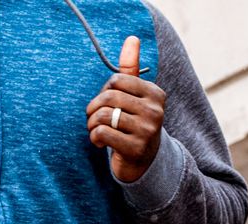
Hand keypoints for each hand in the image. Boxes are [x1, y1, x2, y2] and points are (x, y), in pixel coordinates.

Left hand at [85, 35, 163, 183]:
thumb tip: (132, 38)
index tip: (105, 103)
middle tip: (93, 118)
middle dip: (94, 108)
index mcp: (155, 93)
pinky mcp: (136, 149)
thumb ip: (131, 69)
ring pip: (104, 115)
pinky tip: (99, 142)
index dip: (104, 91)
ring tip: (95, 129)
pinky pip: (103, 133)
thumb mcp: (135, 95)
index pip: (117, 80)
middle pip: (109, 97)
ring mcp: (147, 131)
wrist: (144, 161)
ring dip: (92, 123)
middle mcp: (155, 110)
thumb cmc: (134, 122)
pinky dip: (94, 137)